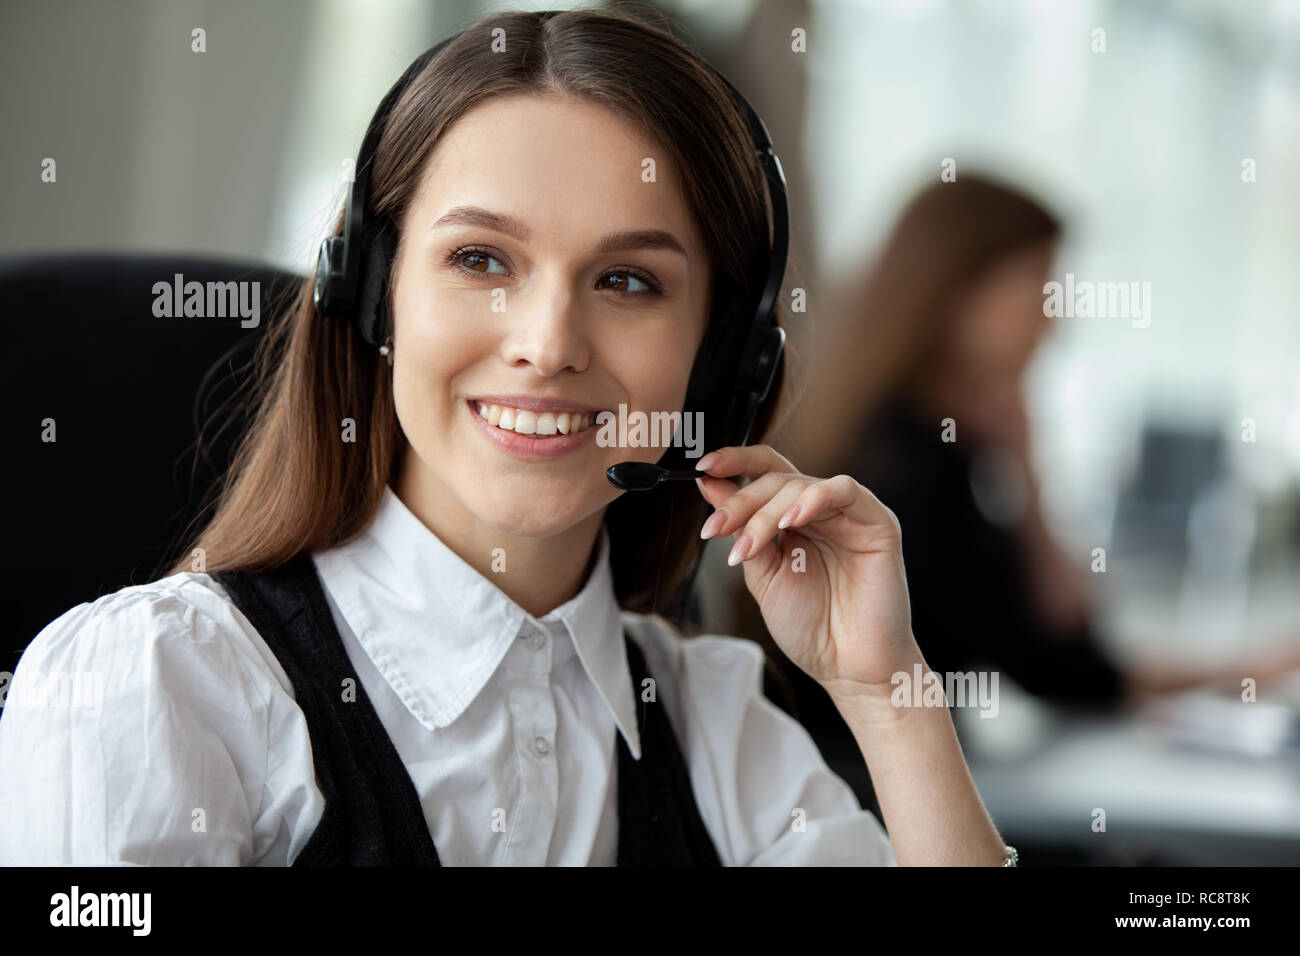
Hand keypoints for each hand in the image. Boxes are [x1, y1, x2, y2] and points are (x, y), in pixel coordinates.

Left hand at [695, 445, 920, 698]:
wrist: (847, 668)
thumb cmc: (810, 627)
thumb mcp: (762, 574)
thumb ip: (742, 530)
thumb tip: (711, 486)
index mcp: (795, 519)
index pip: (766, 473)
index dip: (735, 463)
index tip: (702, 469)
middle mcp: (822, 511)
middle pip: (777, 479)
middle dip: (741, 503)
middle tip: (717, 529)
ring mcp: (850, 515)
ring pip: (801, 485)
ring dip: (766, 510)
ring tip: (750, 545)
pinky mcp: (877, 523)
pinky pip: (844, 491)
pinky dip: (813, 499)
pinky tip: (790, 521)